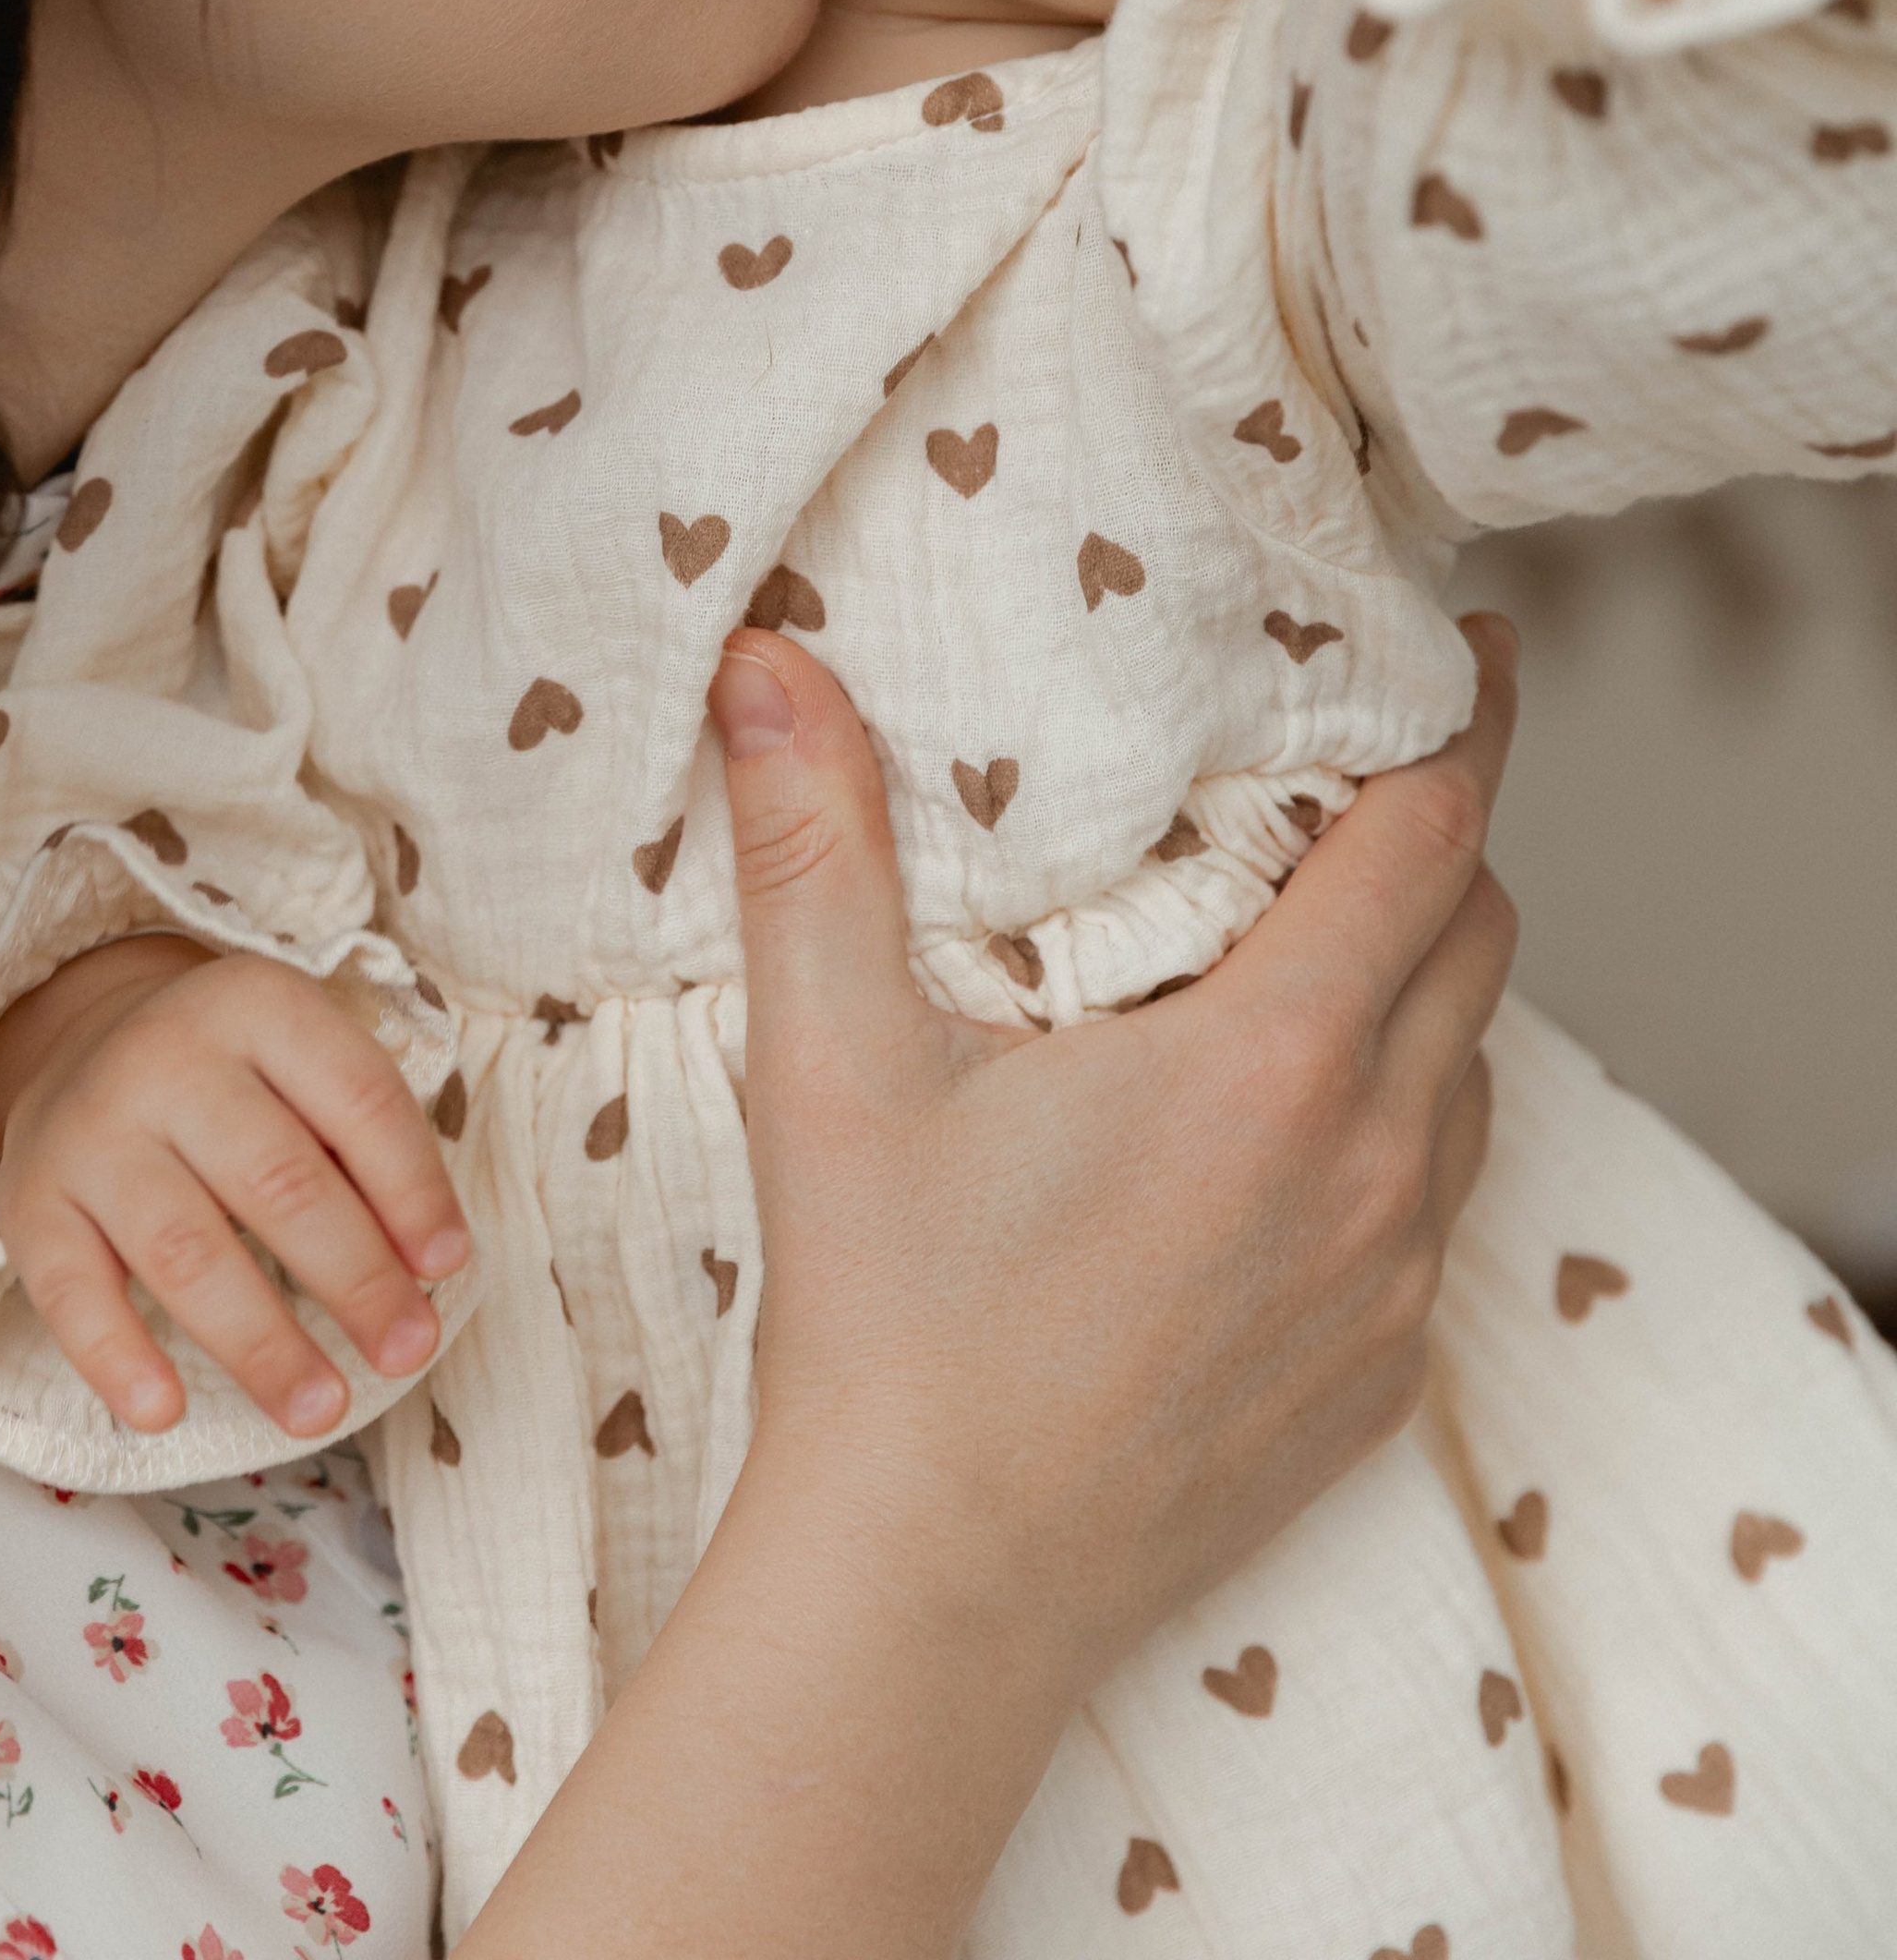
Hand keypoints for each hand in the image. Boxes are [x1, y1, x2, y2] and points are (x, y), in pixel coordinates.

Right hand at [0, 935, 470, 1437]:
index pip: (358, 1100)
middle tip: (407, 1352)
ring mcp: (93, 1131)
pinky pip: (71, 1292)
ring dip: (262, 1343)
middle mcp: (168, 1058)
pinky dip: (117, 1358)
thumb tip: (433, 1262)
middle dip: (356, 1279)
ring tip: (321, 1410)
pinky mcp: (31, 1201)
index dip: (413, 1190)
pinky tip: (166, 1411)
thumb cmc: (231, 1075)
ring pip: (187, 1250)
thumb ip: (366, 1141)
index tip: (448, 1268)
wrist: (81, 1039)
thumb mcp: (302, 1061)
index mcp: (257, 1004)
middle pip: (279, 1181)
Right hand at [713, 614, 1517, 1696]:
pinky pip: (1437, 1207)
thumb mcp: (831, 1060)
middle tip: (1368, 781)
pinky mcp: (1376, 1379)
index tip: (1481, 653)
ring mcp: (1387, 1283)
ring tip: (1324, 945)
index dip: (1469, 724)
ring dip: (1424, 989)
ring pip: (1474, 1072)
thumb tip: (764, 663)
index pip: (1434, 836)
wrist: (933, 1592)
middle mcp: (1366, 1164)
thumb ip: (812, 842)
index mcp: (1268, 1061)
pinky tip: (1291, 1131)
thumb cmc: (887, 1325)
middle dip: (1442, 839)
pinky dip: (1400, 1129)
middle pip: (1479, 936)